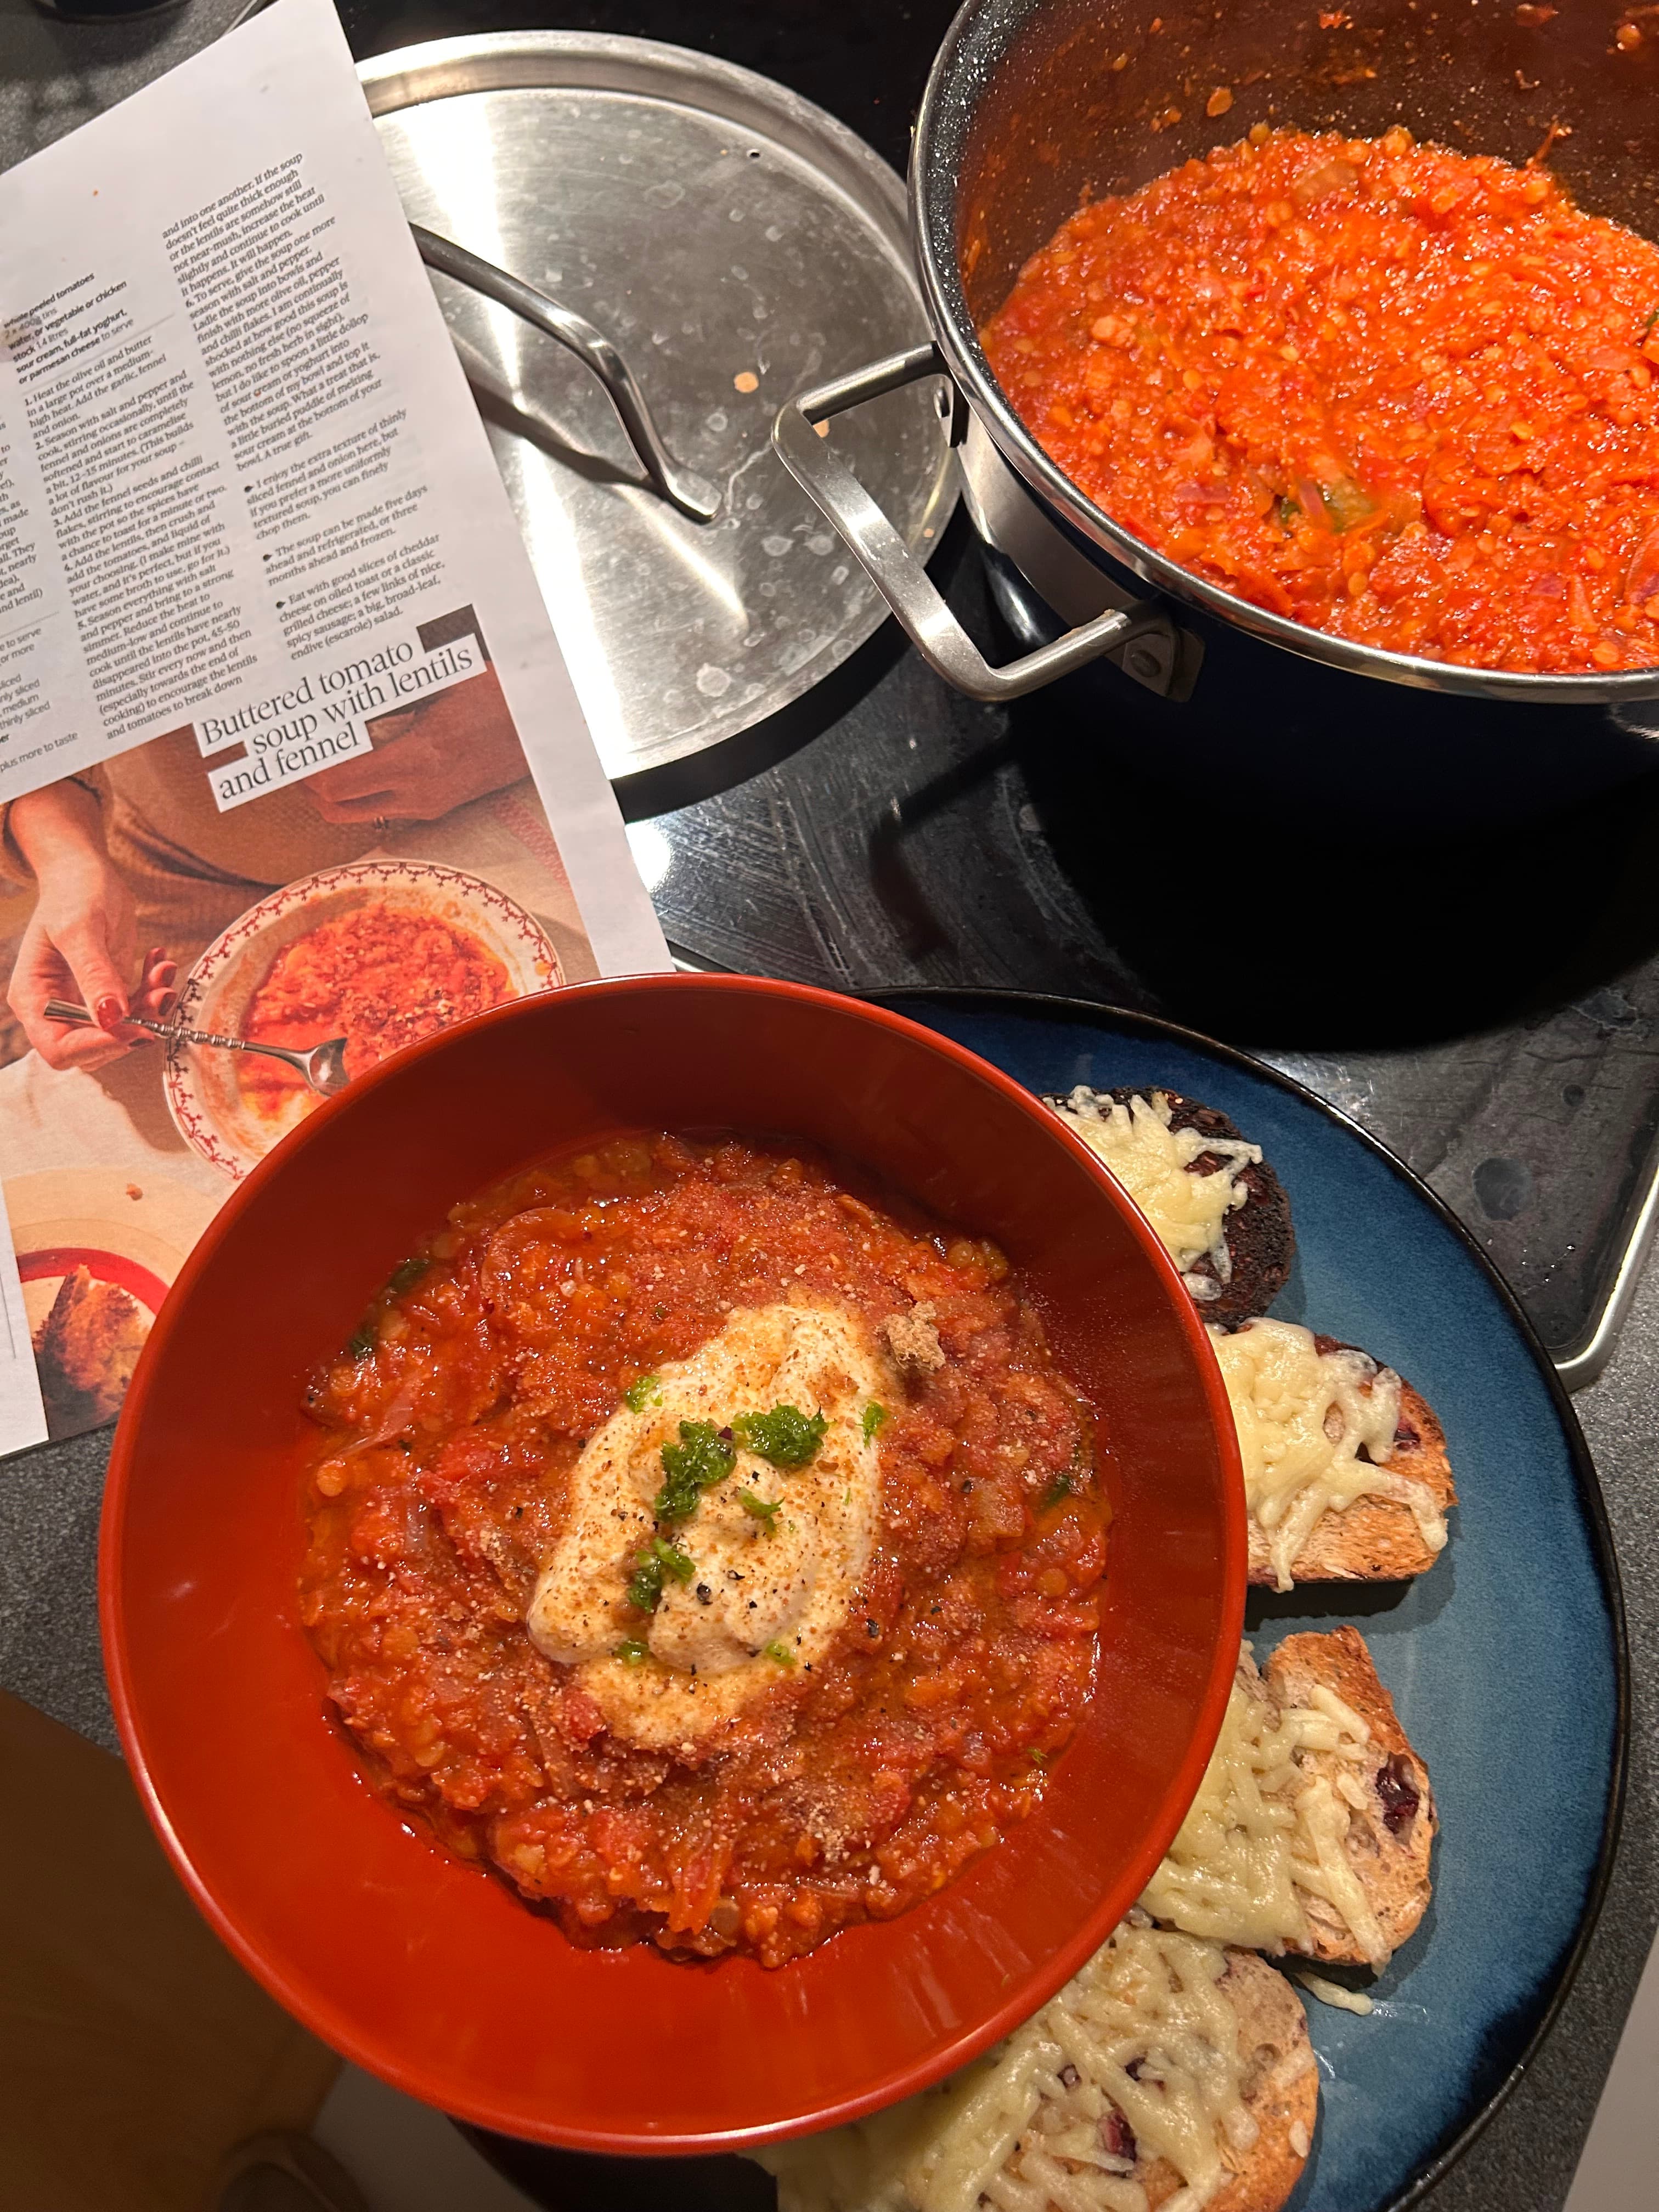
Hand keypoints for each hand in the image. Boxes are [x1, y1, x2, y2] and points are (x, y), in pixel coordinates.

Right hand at [4, 783, 175, 1071]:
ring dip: (150, 1008)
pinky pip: (136, 1010)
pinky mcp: (109, 993)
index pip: (59, 1048)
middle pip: (95, 1048)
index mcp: (34, 997)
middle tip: (162, 994)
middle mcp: (56, 1007)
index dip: (96, 1046)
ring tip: (164, 971)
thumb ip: (95, 975)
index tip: (135, 1028)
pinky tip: (160, 963)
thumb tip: (111, 1020)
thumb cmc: (73, 891)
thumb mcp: (81, 929)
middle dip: (132, 1026)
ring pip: (123, 1031)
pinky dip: (154, 992)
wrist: (84, 870)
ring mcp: (84, 1003)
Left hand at [303, 664, 527, 825]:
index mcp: (418, 761)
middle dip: (307, 785)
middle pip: (337, 809)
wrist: (543, 727)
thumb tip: (326, 695)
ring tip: (318, 756)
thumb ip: (379, 697)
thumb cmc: (497, 696)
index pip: (337, 785)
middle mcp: (420, 793)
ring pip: (357, 812)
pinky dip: (359, 789)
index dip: (304, 769)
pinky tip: (354, 759)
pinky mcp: (436, 806)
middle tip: (291, 754)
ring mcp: (428, 804)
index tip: (286, 745)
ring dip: (331, 790)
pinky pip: (382, 807)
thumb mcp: (434, 685)